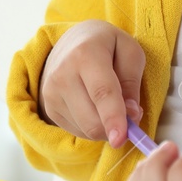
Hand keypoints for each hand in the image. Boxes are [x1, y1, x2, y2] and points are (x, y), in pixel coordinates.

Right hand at [37, 19, 144, 148]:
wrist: (72, 41)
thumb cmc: (107, 46)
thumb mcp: (130, 51)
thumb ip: (132, 82)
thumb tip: (131, 114)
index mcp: (86, 54)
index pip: (102, 92)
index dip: (113, 118)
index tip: (120, 138)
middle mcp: (63, 74)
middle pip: (92, 119)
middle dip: (116, 127)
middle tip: (131, 115)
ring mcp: (51, 93)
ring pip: (87, 130)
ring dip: (105, 126)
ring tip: (109, 103)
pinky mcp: (49, 108)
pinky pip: (78, 131)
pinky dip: (93, 126)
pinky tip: (94, 107)